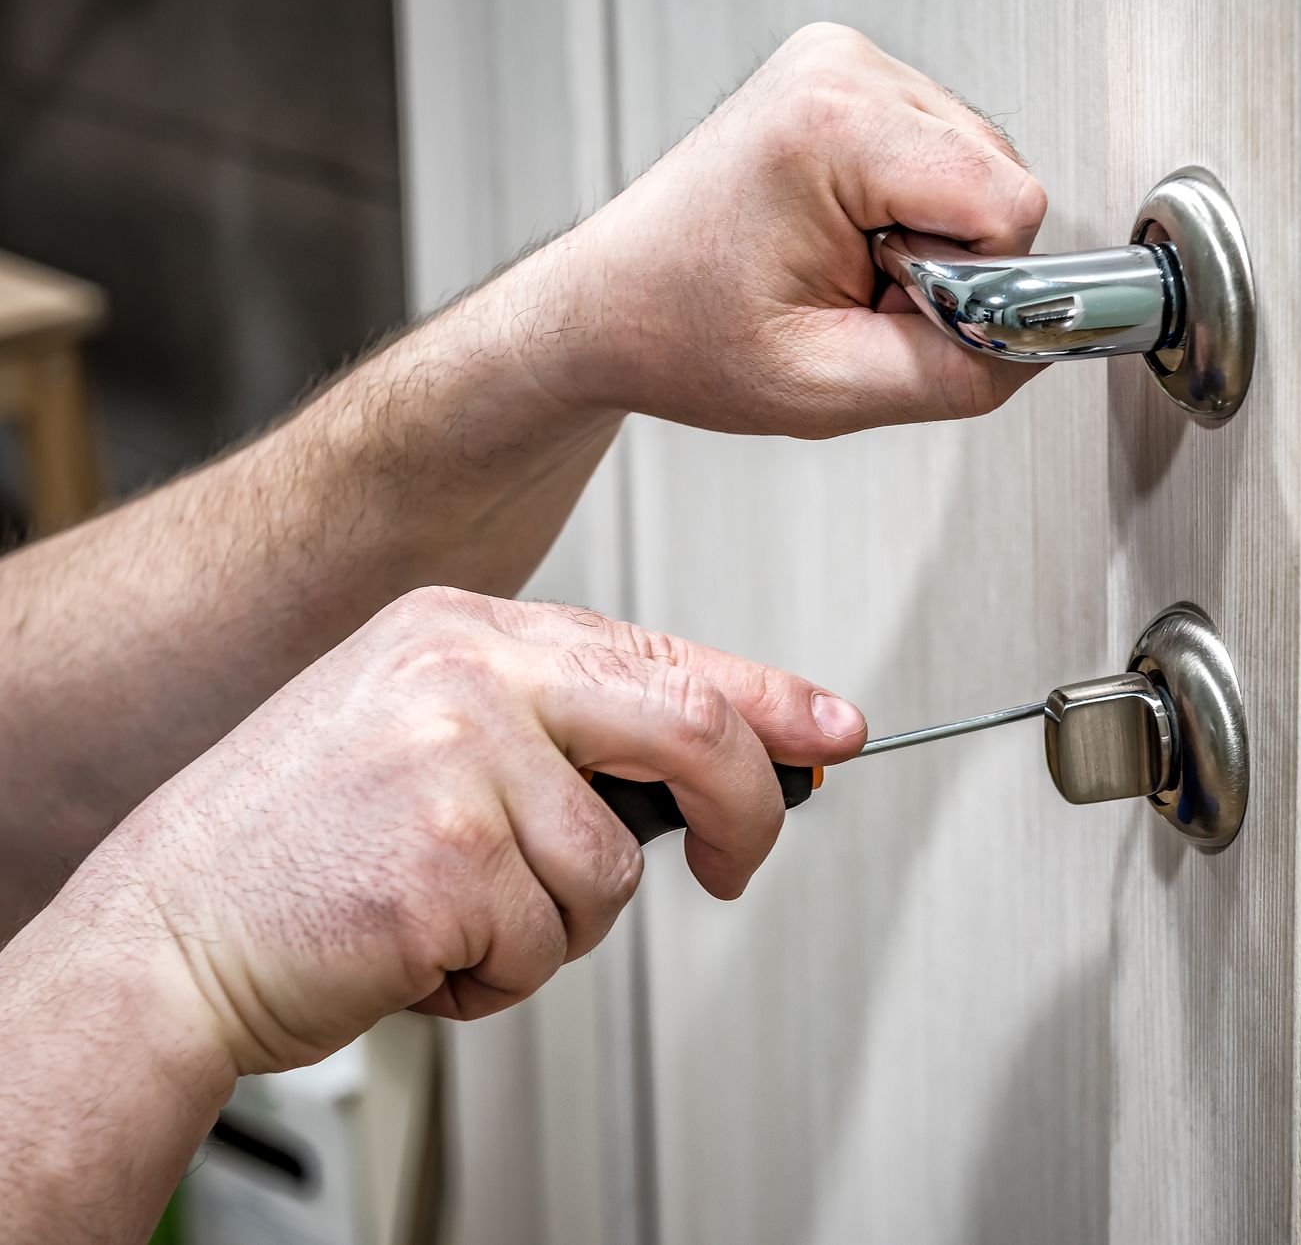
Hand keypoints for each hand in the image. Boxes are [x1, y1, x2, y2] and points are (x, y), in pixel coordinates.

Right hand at [68, 587, 865, 1076]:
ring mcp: (458, 756)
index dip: (770, 697)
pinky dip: (497, 977)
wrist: (163, 934)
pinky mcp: (450, 857)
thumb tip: (709, 763)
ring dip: (549, 929)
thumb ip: (558, 731)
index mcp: (465, 628)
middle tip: (736, 866)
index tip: (832, 732)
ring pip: (611, 870)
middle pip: (688, 726)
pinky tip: (414, 949)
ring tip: (446, 917)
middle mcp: (466, 670)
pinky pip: (548, 942)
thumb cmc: (294, 847)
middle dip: (744, 810)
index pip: (662, 651)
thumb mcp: (423, 733)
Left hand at [544, 22, 1049, 436]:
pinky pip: (944, 152)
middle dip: (952, 260)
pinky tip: (848, 237)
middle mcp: (840, 70)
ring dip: (933, 237)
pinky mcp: (847, 79)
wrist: (612, 307)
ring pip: (981, 164)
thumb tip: (1047, 346)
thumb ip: (957, 375)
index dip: (975, 285)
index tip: (898, 309)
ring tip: (847, 267)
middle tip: (860, 295)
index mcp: (829, 125)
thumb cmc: (682, 334)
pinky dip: (914, 211)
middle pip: (1000, 176)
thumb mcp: (827, 388)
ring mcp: (843, 64)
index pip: (1007, 201)